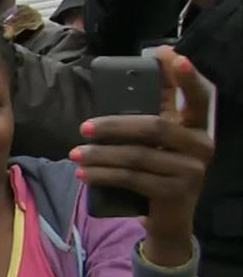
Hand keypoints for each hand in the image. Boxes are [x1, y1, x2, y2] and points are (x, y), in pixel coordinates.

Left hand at [72, 47, 212, 266]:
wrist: (167, 222)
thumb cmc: (156, 174)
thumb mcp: (157, 146)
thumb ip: (147, 121)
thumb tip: (117, 89)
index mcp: (198, 128)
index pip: (199, 96)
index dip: (184, 76)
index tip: (168, 54)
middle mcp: (201, 146)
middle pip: (154, 126)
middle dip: (113, 125)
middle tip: (84, 127)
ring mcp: (191, 171)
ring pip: (137, 155)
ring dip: (100, 155)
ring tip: (75, 154)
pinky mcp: (174, 193)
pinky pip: (131, 179)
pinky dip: (102, 175)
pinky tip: (83, 175)